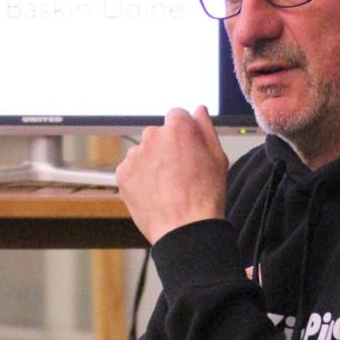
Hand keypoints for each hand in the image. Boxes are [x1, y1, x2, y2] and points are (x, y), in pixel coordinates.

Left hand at [116, 106, 228, 244]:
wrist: (184, 229)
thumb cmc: (205, 196)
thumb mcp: (217, 158)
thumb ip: (206, 128)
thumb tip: (198, 110)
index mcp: (178, 128)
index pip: (177, 115)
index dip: (184, 132)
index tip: (188, 148)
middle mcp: (152, 136)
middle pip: (158, 134)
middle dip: (166, 147)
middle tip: (180, 172)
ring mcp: (135, 155)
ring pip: (144, 152)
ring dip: (152, 162)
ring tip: (167, 186)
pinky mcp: (122, 173)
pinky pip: (132, 168)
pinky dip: (140, 177)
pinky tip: (155, 192)